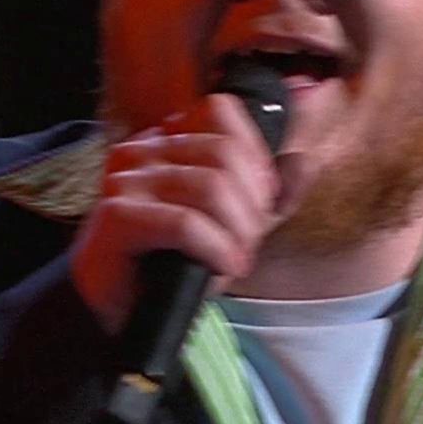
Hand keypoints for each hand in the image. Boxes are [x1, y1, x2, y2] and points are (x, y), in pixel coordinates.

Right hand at [68, 96, 299, 333]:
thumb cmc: (172, 264)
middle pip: (223, 153)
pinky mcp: (117, 215)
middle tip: (249, 243)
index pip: (220, 112)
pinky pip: (185, 222)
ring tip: (236, 260)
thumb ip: (270, 194)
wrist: (120, 311)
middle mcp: (141, 149)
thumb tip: (305, 161)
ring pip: (210, 186)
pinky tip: (223, 267)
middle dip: (251, 204)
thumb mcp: (231, 224)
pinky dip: (215, 247)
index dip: (254, 157)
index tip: (261, 202)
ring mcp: (125, 179)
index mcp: (165, 140)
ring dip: (237, 231)